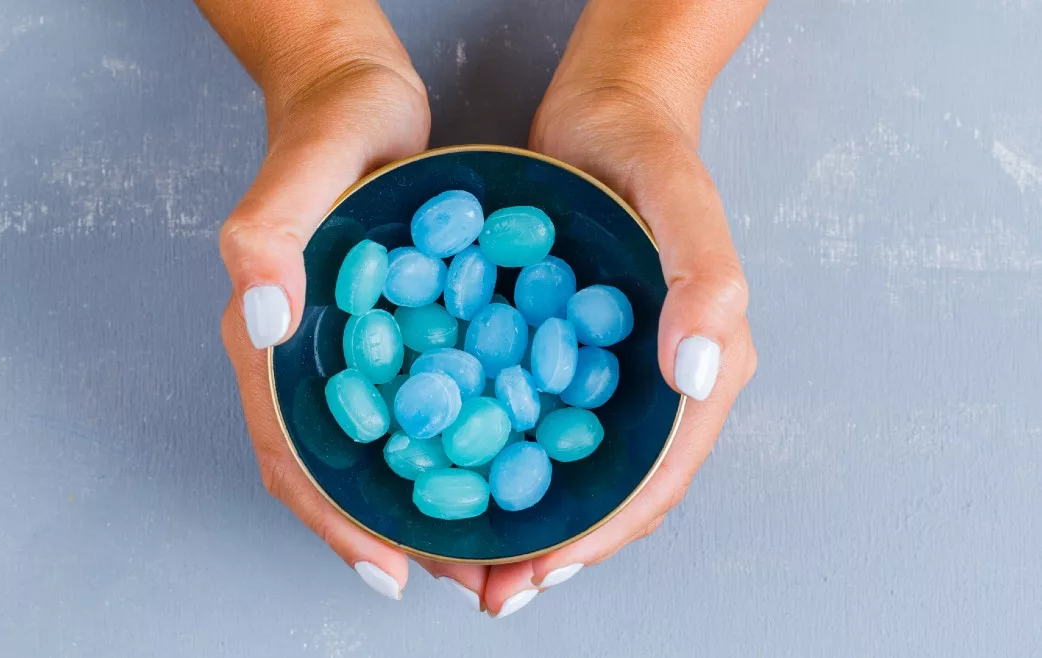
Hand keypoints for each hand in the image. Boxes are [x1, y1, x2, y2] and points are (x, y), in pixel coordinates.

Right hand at [217, 48, 495, 602]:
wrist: (358, 93)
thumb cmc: (330, 125)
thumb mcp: (304, 167)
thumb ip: (267, 236)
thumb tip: (261, 323)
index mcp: (268, 341)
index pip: (289, 451)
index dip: (334, 518)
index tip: (392, 570)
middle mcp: (307, 362)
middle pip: (341, 473)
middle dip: (396, 537)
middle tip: (468, 582)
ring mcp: (352, 356)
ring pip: (383, 456)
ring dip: (431, 511)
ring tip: (493, 554)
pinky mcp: (394, 339)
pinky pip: (421, 414)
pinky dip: (456, 455)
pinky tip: (505, 470)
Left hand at [479, 74, 758, 614]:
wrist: (604, 112)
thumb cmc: (647, 152)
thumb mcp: (682, 202)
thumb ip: (705, 279)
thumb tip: (697, 377)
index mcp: (703, 367)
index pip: (660, 477)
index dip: (604, 532)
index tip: (543, 568)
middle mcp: (658, 384)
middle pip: (614, 491)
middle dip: (559, 549)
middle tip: (493, 590)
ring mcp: (610, 372)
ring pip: (571, 468)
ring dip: (525, 520)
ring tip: (468, 560)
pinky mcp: (567, 353)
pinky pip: (536, 421)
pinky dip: (501, 459)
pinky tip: (452, 477)